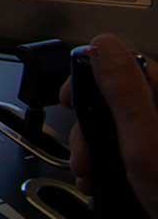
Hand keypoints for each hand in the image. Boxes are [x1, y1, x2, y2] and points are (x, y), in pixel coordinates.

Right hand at [60, 33, 157, 218]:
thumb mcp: (143, 144)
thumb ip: (123, 91)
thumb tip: (102, 44)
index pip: (122, 59)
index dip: (87, 75)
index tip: (69, 99)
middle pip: (116, 93)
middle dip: (87, 121)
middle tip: (82, 149)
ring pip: (118, 120)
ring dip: (93, 143)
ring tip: (89, 170)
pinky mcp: (156, 151)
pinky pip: (127, 141)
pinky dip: (108, 156)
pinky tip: (101, 174)